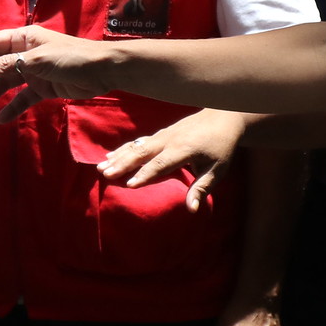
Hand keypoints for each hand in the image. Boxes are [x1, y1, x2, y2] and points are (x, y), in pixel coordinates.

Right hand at [0, 25, 113, 121]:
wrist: (103, 71)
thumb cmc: (71, 57)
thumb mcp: (37, 60)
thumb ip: (8, 65)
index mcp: (23, 39)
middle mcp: (25, 53)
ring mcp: (34, 71)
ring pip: (5, 83)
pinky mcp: (44, 87)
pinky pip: (22, 98)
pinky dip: (12, 107)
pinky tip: (0, 119)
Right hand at [101, 109, 243, 205]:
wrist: (223, 116)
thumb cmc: (221, 147)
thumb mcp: (218, 170)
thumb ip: (202, 188)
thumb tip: (192, 209)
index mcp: (184, 149)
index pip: (161, 164)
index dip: (145, 175)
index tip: (129, 185)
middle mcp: (170, 140)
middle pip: (142, 153)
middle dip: (123, 164)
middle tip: (105, 174)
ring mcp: (164, 134)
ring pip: (137, 146)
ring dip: (119, 156)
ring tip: (101, 166)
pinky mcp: (161, 132)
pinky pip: (139, 141)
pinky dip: (125, 148)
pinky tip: (112, 154)